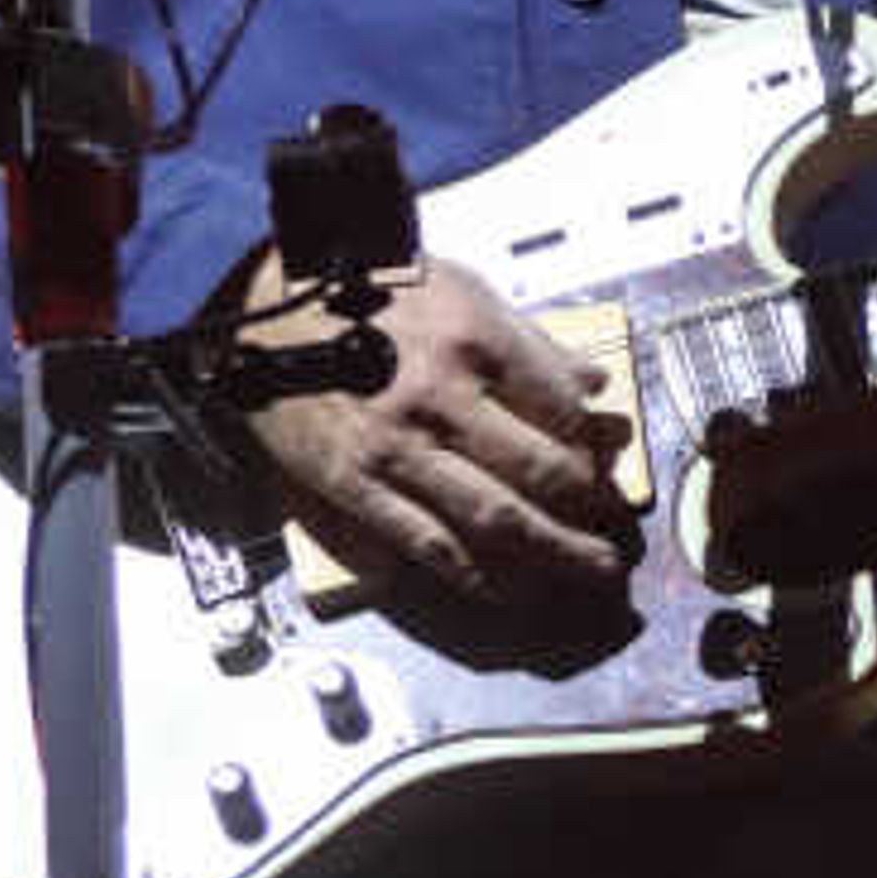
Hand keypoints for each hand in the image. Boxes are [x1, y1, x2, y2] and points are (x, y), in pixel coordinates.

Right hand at [235, 251, 634, 608]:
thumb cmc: (362, 291)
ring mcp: (398, 448)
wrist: (259, 310)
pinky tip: (507, 588)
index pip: (562, 409)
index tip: (611, 463)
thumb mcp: (459, 289)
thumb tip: (595, 381)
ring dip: (553, 555)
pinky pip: (427, 544)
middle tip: (617, 534)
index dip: (598, 445)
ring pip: (496, 519)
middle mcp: (442, 397)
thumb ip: (531, 341)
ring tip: (589, 570)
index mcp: (474, 340)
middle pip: (542, 472)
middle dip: (591, 512)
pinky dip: (475, 575)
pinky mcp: (356, 486)